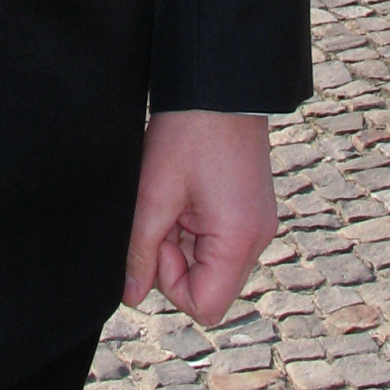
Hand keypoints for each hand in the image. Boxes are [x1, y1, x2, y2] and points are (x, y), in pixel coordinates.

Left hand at [123, 110, 276, 327]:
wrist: (220, 83)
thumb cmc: (189, 132)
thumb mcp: (154, 193)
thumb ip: (140, 251)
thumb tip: (132, 295)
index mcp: (239, 240)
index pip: (205, 306)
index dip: (170, 281)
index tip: (160, 236)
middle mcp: (257, 238)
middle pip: (209, 285)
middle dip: (176, 257)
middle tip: (164, 210)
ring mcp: (257, 224)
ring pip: (211, 262)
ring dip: (184, 239)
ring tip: (176, 195)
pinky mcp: (251, 210)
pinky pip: (219, 240)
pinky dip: (196, 226)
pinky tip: (188, 192)